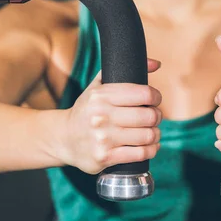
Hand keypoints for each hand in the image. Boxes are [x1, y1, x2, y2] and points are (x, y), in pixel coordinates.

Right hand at [55, 58, 162, 174]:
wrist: (63, 138)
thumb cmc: (87, 110)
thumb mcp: (99, 86)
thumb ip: (125, 70)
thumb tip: (156, 63)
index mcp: (101, 96)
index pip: (144, 94)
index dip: (156, 97)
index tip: (154, 100)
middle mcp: (101, 116)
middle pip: (149, 116)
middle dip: (157, 116)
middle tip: (154, 117)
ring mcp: (103, 138)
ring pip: (148, 136)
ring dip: (156, 134)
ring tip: (152, 132)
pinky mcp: (105, 157)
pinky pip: (141, 154)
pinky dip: (151, 150)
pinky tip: (150, 146)